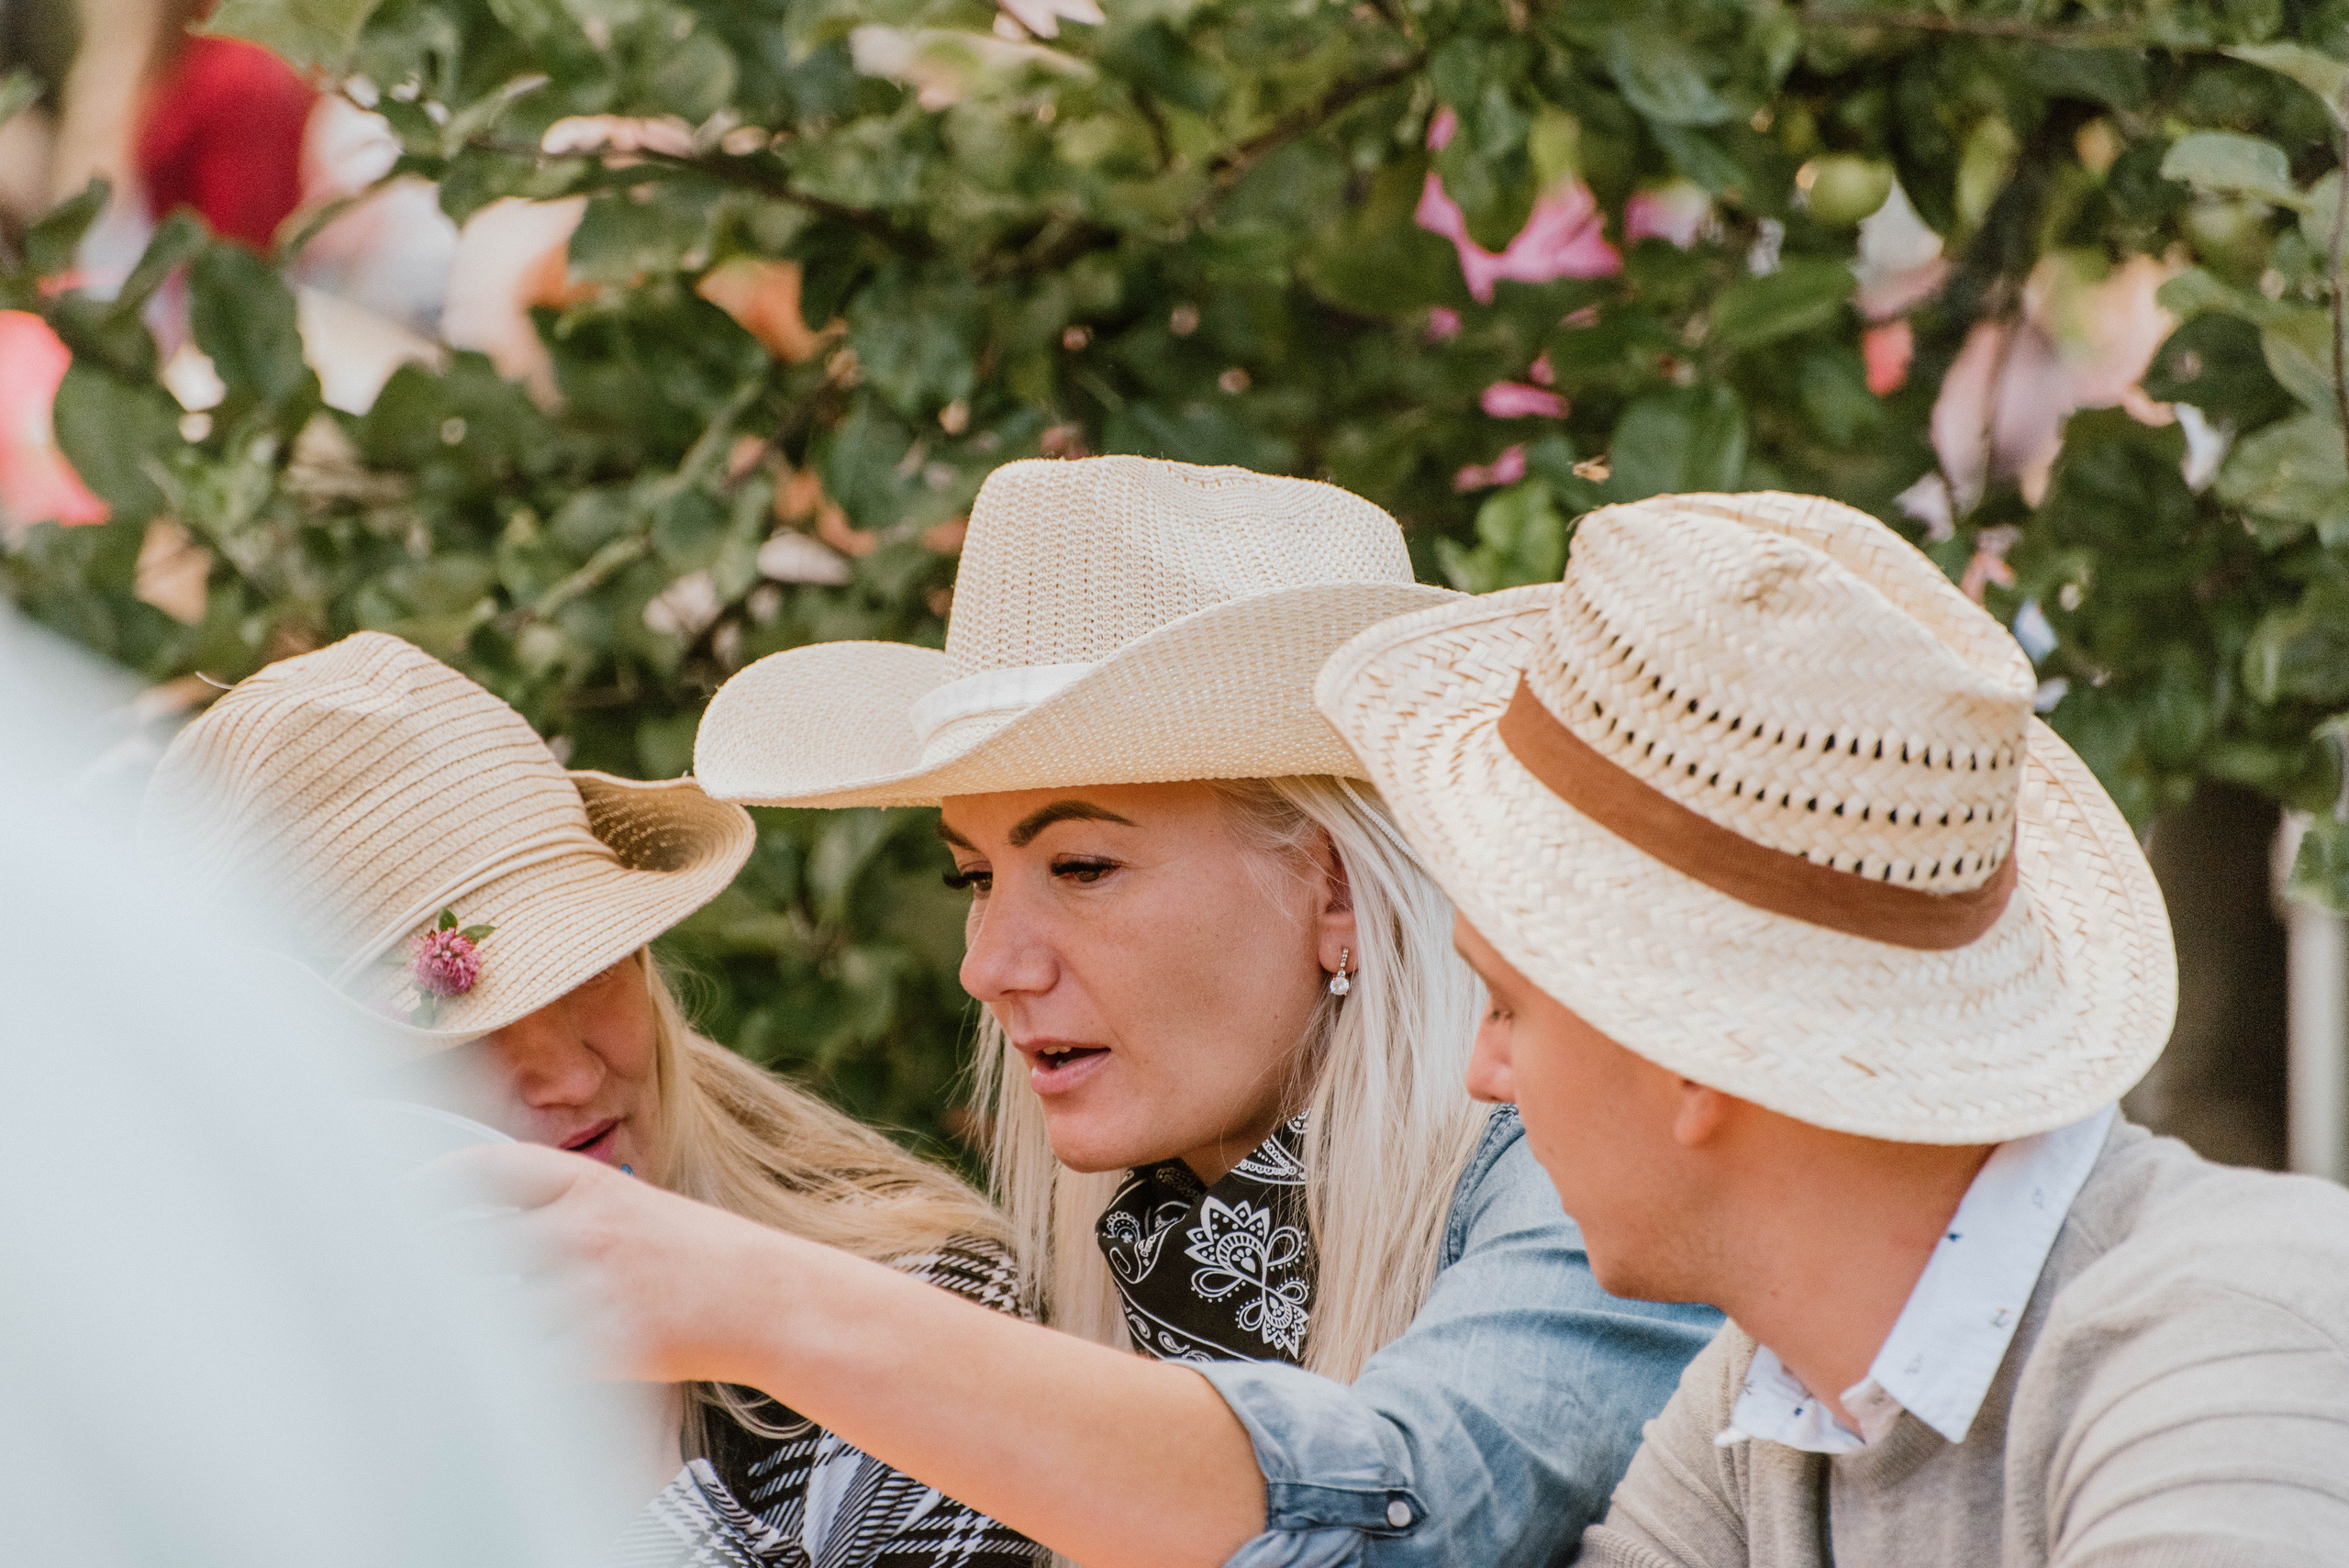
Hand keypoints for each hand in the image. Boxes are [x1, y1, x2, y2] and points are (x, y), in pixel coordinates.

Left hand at [414, 1143, 780, 1384]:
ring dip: (461, 1330)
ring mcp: (592, 1289)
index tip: (396, 1204)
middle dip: (431, 1268)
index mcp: (587, 1185)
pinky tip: (488, 1378)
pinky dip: (501, 1374)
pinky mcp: (604, 1346)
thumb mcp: (626, 1204)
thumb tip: (476, 1222)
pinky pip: (528, 1365)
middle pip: (472, 1246)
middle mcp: (583, 1229)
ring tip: (437, 1338)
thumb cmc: (692, 1253)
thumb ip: (557, 1207)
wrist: (763, 1297)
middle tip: (396, 1282)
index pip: (483, 1171)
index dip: (428, 1185)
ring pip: (491, 1315)